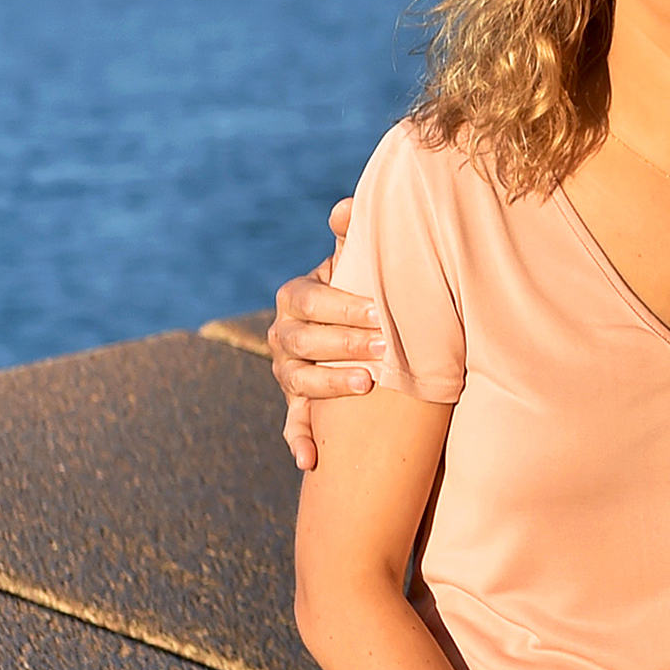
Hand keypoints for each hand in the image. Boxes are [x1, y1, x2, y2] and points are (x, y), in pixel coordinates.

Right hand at [267, 199, 384, 469]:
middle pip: (303, 341)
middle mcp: (284, 336)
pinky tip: (311, 461)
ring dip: (328, 386)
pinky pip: (294, 426)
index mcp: (295, 298)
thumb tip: (348, 208)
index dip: (342, 305)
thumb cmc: (361, 290)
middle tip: (385, 348)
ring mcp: (288, 373)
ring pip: (298, 382)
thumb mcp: (356, 263)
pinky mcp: (298, 404)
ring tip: (365, 385)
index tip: (380, 311)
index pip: (308, 299)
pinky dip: (299, 443)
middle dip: (343, 344)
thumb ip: (354, 237)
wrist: (356, 328)